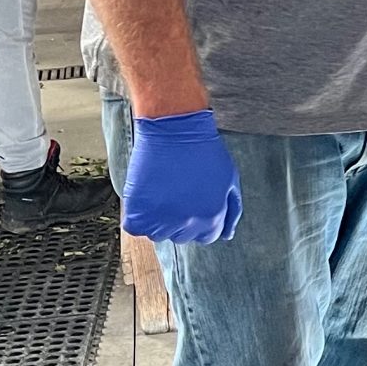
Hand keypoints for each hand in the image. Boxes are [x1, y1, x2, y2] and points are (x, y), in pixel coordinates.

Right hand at [123, 110, 242, 240]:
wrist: (174, 129)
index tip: (190, 201)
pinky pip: (135, 227)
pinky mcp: (139, 212)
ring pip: (157, 233)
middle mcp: (189, 223)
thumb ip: (231, 211)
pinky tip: (145, 196)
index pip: (206, 236)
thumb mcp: (229, 179)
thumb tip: (227, 235)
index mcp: (212, 217)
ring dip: (157, 218)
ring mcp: (162, 220)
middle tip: (174, 192)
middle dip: (179, 218)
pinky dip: (137, 216)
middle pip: (181, 236)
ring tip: (160, 191)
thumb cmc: (203, 150)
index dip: (198, 219)